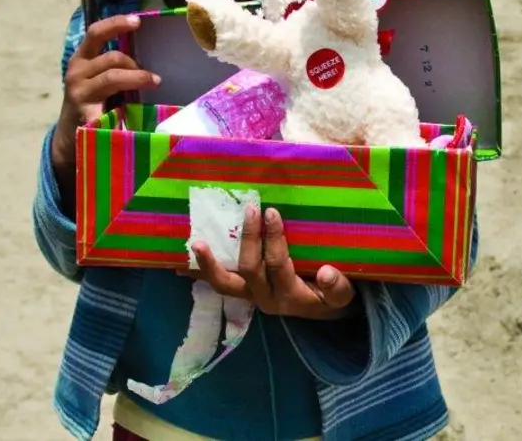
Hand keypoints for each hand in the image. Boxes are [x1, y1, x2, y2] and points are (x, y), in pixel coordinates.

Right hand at [53, 15, 159, 165]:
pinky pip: (111, 105)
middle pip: (112, 58)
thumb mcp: (96, 77)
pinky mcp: (85, 113)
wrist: (69, 136)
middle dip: (135, 64)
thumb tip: (146, 50)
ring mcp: (79, 93)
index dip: (116, 23)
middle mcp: (77, 72)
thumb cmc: (91, 101)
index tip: (137, 21)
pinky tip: (134, 112)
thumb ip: (112, 64)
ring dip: (137, 78)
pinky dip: (126, 106)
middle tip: (154, 77)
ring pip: (113, 77)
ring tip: (153, 83)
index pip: (96, 33)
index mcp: (81, 58)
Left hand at [184, 204, 357, 320]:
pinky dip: (199, 274)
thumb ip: (337, 286)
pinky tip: (179, 264)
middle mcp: (266, 298)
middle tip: (250, 209)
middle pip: (249, 270)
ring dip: (208, 265)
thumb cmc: (331, 296)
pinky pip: (217, 284)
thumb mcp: (342, 295)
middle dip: (249, 240)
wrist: (322, 312)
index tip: (272, 212)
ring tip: (195, 244)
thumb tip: (327, 272)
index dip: (274, 240)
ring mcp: (250, 296)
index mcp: (291, 296)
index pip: (278, 266)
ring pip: (224, 284)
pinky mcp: (242, 291)